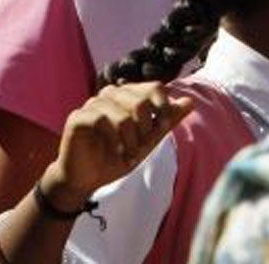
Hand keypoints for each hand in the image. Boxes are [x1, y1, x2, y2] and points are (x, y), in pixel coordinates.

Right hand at [39, 82, 193, 211]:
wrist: (87, 180)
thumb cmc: (117, 157)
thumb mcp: (149, 140)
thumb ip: (168, 120)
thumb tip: (191, 101)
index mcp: (129, 95)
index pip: (155, 87)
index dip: (163, 108)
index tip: (162, 128)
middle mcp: (111, 94)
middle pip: (141, 100)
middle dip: (146, 129)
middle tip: (140, 147)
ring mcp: (93, 104)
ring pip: (125, 113)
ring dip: (130, 139)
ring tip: (126, 152)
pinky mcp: (78, 117)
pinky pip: (102, 119)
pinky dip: (113, 140)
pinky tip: (112, 152)